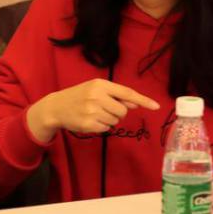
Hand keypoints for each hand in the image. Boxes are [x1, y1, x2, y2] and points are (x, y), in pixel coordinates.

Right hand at [26, 78, 159, 143]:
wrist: (56, 107)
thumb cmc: (79, 96)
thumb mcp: (96, 90)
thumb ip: (116, 95)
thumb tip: (135, 103)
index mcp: (100, 85)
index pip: (127, 93)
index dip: (143, 100)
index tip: (156, 106)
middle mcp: (97, 96)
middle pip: (123, 111)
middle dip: (117, 112)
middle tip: (102, 108)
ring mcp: (92, 111)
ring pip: (115, 120)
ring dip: (108, 119)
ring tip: (94, 113)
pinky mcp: (88, 124)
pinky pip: (106, 128)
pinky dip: (101, 126)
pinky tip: (90, 120)